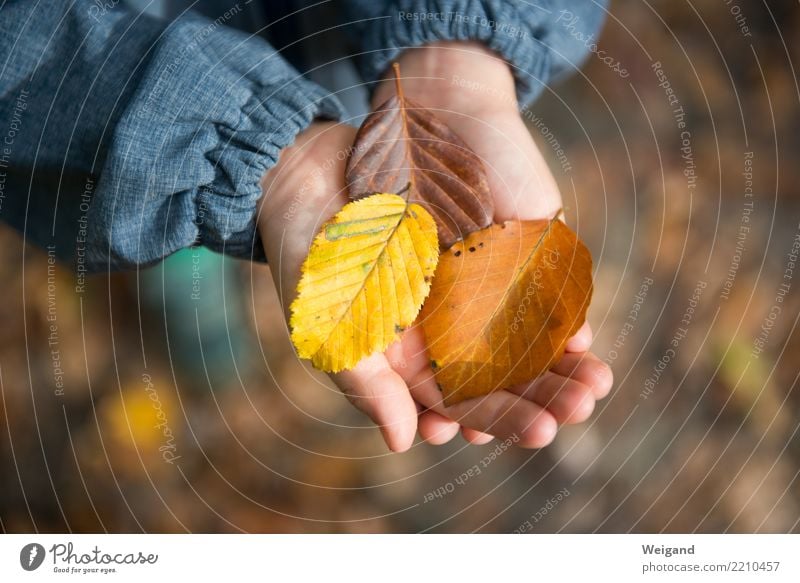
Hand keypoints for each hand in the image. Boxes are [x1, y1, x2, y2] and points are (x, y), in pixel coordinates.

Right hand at [258, 43, 611, 451]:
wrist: (316, 171)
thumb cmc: (314, 253)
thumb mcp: (330, 321)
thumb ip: (367, 382)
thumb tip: (404, 444)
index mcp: (410, 359)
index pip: (462, 402)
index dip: (499, 419)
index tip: (538, 431)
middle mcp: (446, 332)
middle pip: (503, 376)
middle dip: (542, 396)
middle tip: (578, 411)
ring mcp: (471, 291)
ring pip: (524, 338)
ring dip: (561, 363)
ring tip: (597, 381)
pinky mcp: (491, 249)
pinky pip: (531, 285)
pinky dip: (557, 310)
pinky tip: (581, 334)